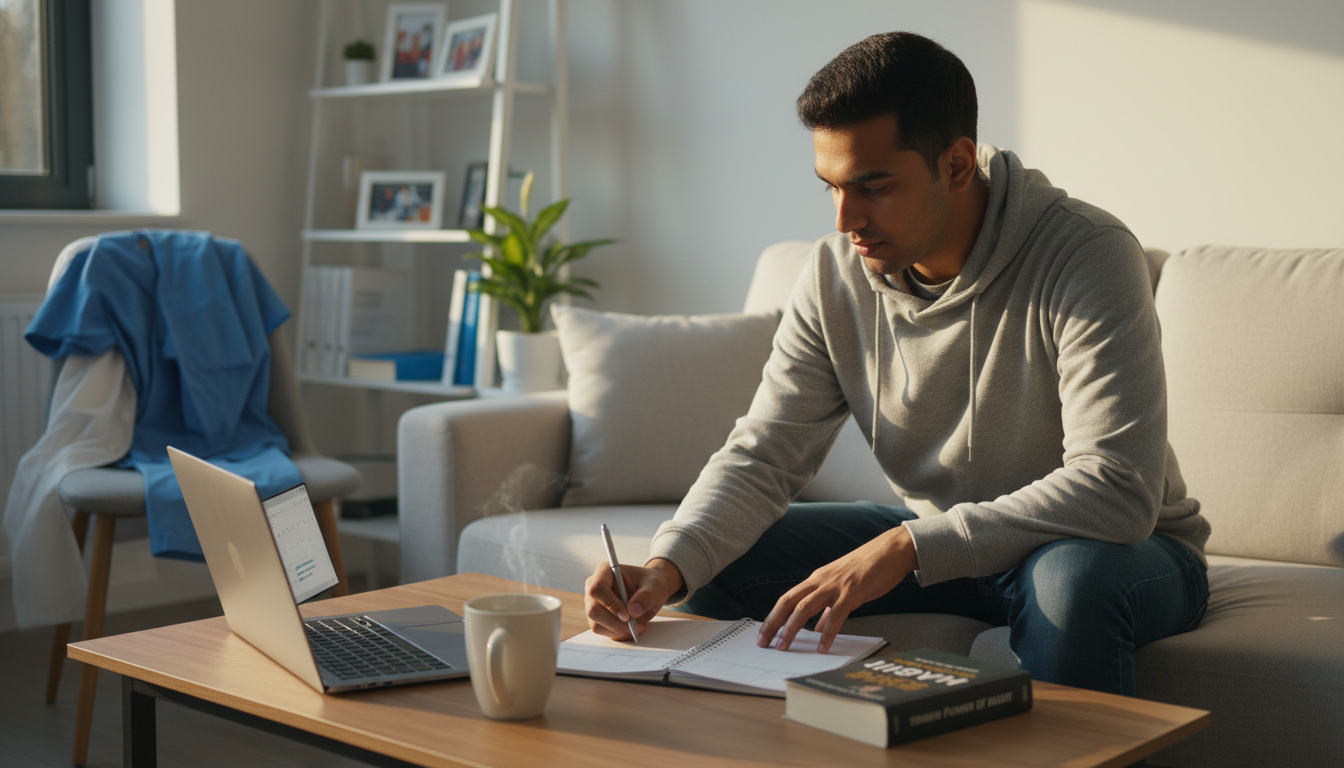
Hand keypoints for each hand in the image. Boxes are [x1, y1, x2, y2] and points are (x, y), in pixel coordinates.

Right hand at [584, 558, 684, 640]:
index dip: (610, 604)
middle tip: (636, 626)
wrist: (651, 591)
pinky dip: (618, 634)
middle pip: (593, 610)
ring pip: (596, 624)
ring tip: (638, 627)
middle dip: (615, 623)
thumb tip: (633, 611)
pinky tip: (631, 629)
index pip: (597, 589)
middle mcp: (594, 587)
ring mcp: (593, 603)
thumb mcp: (655, 586)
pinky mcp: (598, 617)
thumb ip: (646, 596)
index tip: (627, 616)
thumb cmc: (650, 583)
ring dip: (617, 630)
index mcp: (605, 572)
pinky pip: (602, 630)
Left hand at [758, 525, 918, 653]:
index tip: (763, 634)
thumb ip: (828, 608)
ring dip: (791, 628)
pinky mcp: (852, 591)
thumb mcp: (842, 587)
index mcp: (816, 579)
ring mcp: (835, 585)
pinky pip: (836, 614)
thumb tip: (818, 627)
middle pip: (788, 602)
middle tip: (763, 643)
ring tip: (783, 646)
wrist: (890, 551)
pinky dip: (827, 632)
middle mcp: (820, 580)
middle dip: (773, 623)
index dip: (773, 616)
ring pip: (805, 607)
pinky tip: (822, 647)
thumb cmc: (867, 569)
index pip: (787, 599)